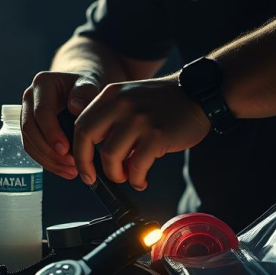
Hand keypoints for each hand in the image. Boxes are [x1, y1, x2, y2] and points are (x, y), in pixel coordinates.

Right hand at [21, 71, 103, 178]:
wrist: (81, 90)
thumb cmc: (86, 86)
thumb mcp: (90, 84)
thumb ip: (85, 92)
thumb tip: (75, 108)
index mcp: (42, 84)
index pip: (41, 111)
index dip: (51, 132)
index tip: (65, 149)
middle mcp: (30, 98)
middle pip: (30, 129)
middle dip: (48, 151)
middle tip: (70, 164)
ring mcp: (27, 114)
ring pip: (29, 141)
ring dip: (48, 160)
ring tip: (71, 171)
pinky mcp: (31, 129)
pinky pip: (33, 148)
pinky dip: (48, 162)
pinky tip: (65, 170)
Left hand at [73, 72, 210, 190]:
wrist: (197, 93)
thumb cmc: (164, 103)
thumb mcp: (131, 98)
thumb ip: (112, 120)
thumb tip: (97, 155)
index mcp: (111, 95)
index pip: (81, 124)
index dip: (78, 149)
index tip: (84, 166)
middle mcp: (121, 104)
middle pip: (87, 138)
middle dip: (86, 164)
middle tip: (93, 178)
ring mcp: (138, 119)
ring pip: (110, 156)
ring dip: (115, 174)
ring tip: (126, 177)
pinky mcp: (156, 135)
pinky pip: (136, 166)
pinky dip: (136, 179)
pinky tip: (141, 180)